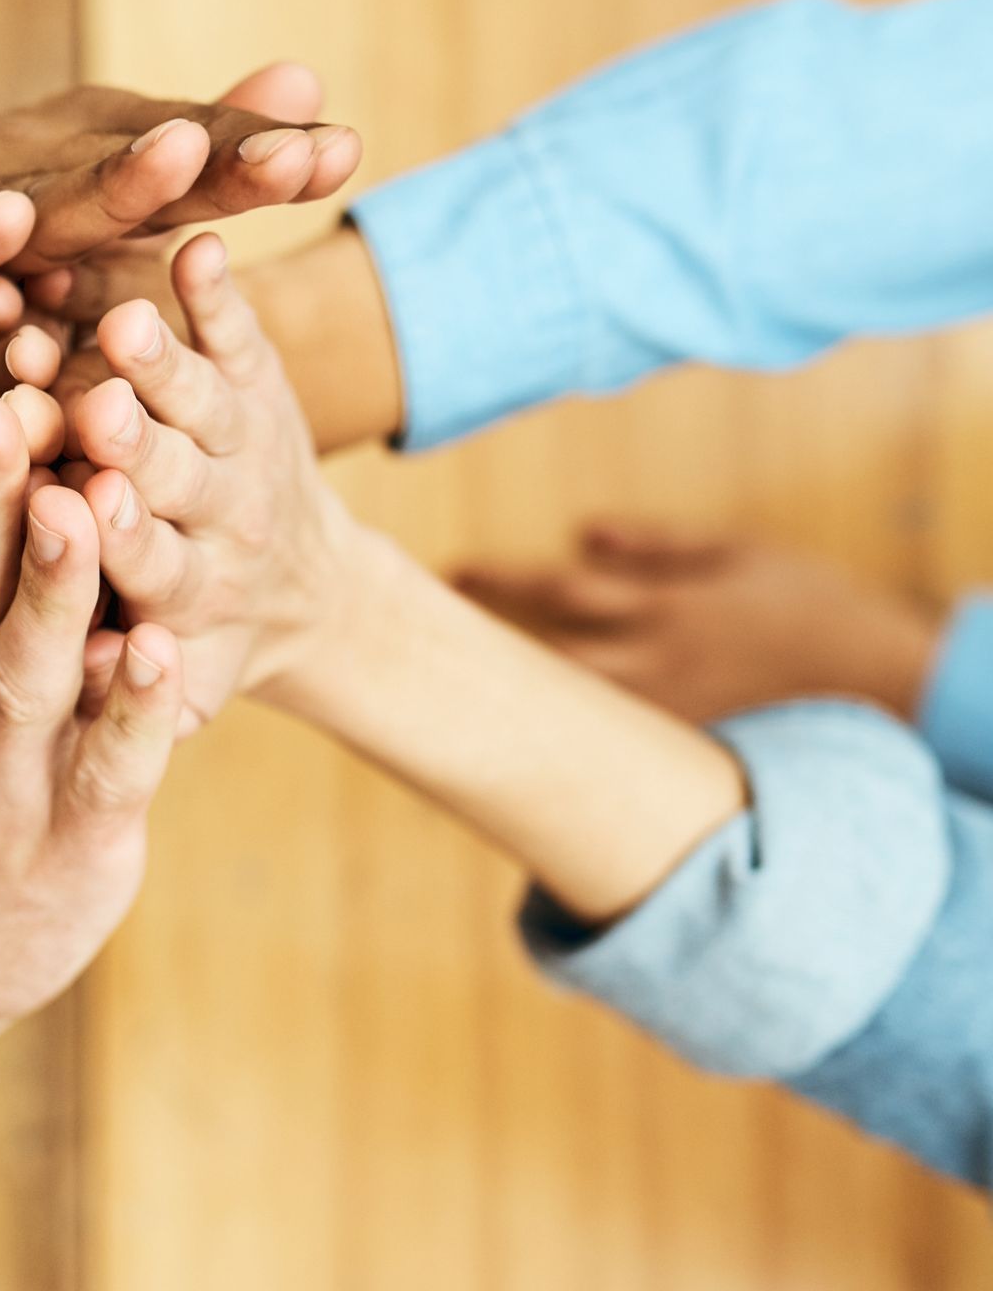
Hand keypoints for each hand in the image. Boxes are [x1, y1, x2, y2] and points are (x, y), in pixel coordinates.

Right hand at [0, 68, 361, 386]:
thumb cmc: (13, 242)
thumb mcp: (118, 207)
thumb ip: (212, 160)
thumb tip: (314, 80)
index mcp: (99, 163)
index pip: (194, 157)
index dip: (261, 153)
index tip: (343, 153)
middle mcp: (38, 172)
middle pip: (134, 171)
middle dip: (213, 162)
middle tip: (289, 155)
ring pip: (44, 208)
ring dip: (105, 183)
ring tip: (176, 156)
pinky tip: (6, 228)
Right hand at [8, 232, 360, 730]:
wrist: (305, 590)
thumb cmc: (203, 645)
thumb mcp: (178, 692)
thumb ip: (128, 697)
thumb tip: (76, 686)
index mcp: (184, 591)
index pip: (148, 563)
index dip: (122, 539)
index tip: (89, 510)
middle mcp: (219, 513)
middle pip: (175, 474)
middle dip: (136, 445)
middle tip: (99, 412)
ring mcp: (240, 439)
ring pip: (202, 397)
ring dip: (163, 362)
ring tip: (126, 323)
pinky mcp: (255, 378)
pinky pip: (240, 332)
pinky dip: (220, 292)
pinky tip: (195, 245)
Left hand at [454, 523, 944, 726]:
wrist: (878, 679)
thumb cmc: (805, 604)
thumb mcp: (738, 555)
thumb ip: (658, 544)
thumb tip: (582, 531)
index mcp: (664, 606)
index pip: (561, 590)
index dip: (501, 580)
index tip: (448, 571)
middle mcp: (654, 663)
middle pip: (545, 655)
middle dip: (481, 647)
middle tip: (413, 639)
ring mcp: (662, 712)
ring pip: (566, 711)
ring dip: (504, 704)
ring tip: (437, 701)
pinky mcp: (675, 747)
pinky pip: (601, 753)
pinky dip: (552, 752)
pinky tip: (502, 759)